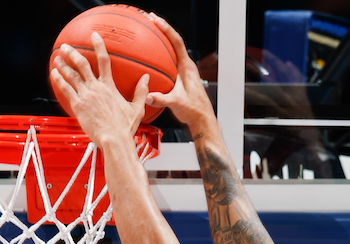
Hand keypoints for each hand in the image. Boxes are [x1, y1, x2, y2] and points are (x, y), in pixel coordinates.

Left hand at [51, 33, 148, 147]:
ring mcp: (86, 96)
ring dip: (63, 65)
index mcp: (109, 86)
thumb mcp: (137, 108)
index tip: (94, 36)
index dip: (98, 45)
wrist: (114, 139)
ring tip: (57, 58)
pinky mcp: (78, 106)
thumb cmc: (125, 128)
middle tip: (66, 47)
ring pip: (72, 75)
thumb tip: (146, 78)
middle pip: (82, 64)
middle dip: (73, 53)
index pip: (104, 60)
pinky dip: (58, 80)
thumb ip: (141, 92)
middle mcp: (96, 88)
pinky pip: (66, 89)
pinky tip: (53, 74)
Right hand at [145, 15, 214, 132]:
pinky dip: (159, 57)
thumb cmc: (194, 110)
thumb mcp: (176, 103)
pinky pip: (168, 62)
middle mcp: (186, 66)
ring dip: (161, 42)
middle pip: (173, 42)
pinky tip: (148, 59)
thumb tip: (147, 96)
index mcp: (187, 67)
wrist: (202, 118)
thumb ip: (161, 99)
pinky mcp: (180, 77)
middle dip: (162, 29)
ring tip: (148, 33)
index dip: (166, 29)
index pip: (176, 42)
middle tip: (150, 20)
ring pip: (171, 51)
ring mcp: (184, 71)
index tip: (156, 20)